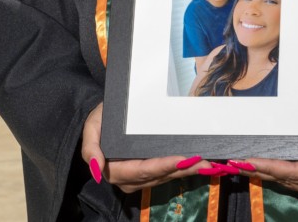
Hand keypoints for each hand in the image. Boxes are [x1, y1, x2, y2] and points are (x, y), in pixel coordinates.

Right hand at [80, 103, 208, 192]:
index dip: (162, 166)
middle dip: (182, 170)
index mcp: (114, 170)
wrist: (104, 118)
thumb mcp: (91, 128)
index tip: (181, 160)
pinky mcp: (150, 172)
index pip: (142, 170)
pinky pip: (168, 173)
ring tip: (207, 164)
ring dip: (187, 171)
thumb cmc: (99, 120)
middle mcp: (128, 179)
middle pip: (158, 176)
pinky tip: (199, 165)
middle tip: (204, 163)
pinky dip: (184, 169)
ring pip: (166, 176)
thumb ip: (90, 149)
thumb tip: (96, 170)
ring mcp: (140, 178)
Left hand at [240, 104, 297, 200]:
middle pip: (287, 181)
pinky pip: (290, 179)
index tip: (250, 161)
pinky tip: (257, 166)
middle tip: (234, 162)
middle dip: (261, 172)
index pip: (295, 174)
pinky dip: (272, 172)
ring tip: (239, 164)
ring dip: (263, 174)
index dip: (272, 169)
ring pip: (286, 182)